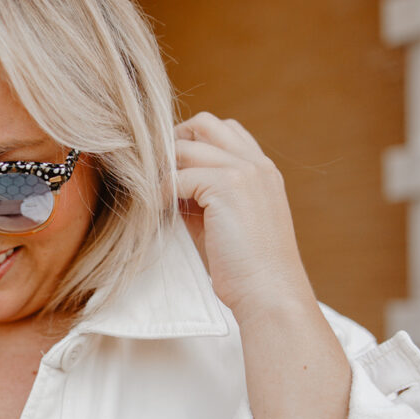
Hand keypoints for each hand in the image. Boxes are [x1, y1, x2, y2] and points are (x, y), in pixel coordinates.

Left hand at [173, 112, 313, 322]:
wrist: (269, 294)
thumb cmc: (245, 270)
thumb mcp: (224, 223)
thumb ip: (202, 198)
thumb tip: (167, 184)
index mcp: (262, 171)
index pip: (224, 131)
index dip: (192, 144)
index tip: (172, 172)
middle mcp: (257, 164)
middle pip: (205, 124)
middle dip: (174, 143)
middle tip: (155, 174)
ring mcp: (245, 171)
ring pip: (186, 147)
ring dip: (163, 169)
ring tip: (150, 195)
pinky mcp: (227, 186)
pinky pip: (177, 176)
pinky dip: (160, 192)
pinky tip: (156, 212)